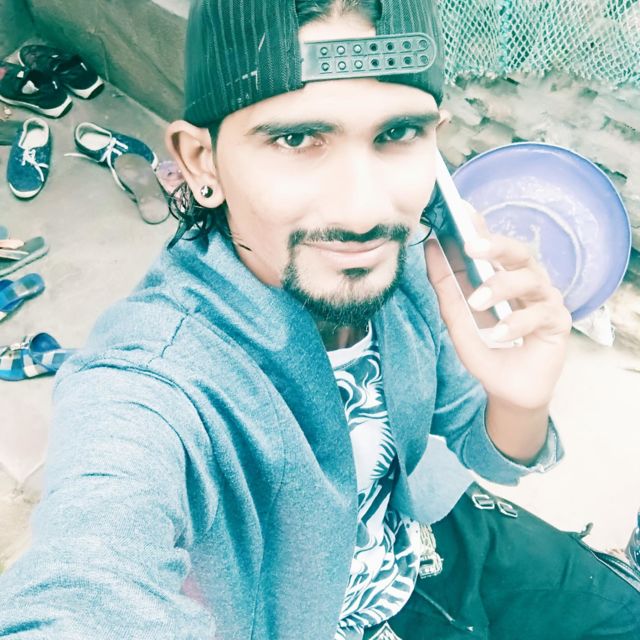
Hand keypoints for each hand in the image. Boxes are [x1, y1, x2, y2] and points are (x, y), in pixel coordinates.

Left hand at [425, 208, 571, 410]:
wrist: (508, 391)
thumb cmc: (487, 351)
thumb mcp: (458, 321)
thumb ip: (446, 288)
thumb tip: (431, 248)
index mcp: (504, 276)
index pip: (493, 247)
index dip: (480, 226)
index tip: (461, 209)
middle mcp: (527, 282)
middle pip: (519, 253)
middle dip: (495, 245)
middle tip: (470, 246)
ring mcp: (545, 300)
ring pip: (529, 280)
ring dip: (500, 288)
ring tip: (476, 302)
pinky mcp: (558, 323)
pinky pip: (538, 316)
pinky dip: (515, 324)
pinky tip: (497, 335)